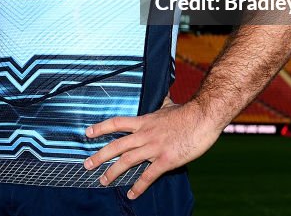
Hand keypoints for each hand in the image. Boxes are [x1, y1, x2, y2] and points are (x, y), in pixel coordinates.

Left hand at [82, 100, 221, 199]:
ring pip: (127, 161)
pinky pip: (148, 176)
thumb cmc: (188, 112)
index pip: (117, 123)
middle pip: (116, 145)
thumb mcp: (169, 105)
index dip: (101, 128)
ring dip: (112, 172)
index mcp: (144, 121)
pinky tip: (131, 194)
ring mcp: (154, 147)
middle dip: (99, 155)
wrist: (203, 117)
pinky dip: (138, 186)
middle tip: (86, 164)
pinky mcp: (166, 160)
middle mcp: (145, 134)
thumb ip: (161, 104)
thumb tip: (162, 97)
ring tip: (102, 181)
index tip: (87, 133)